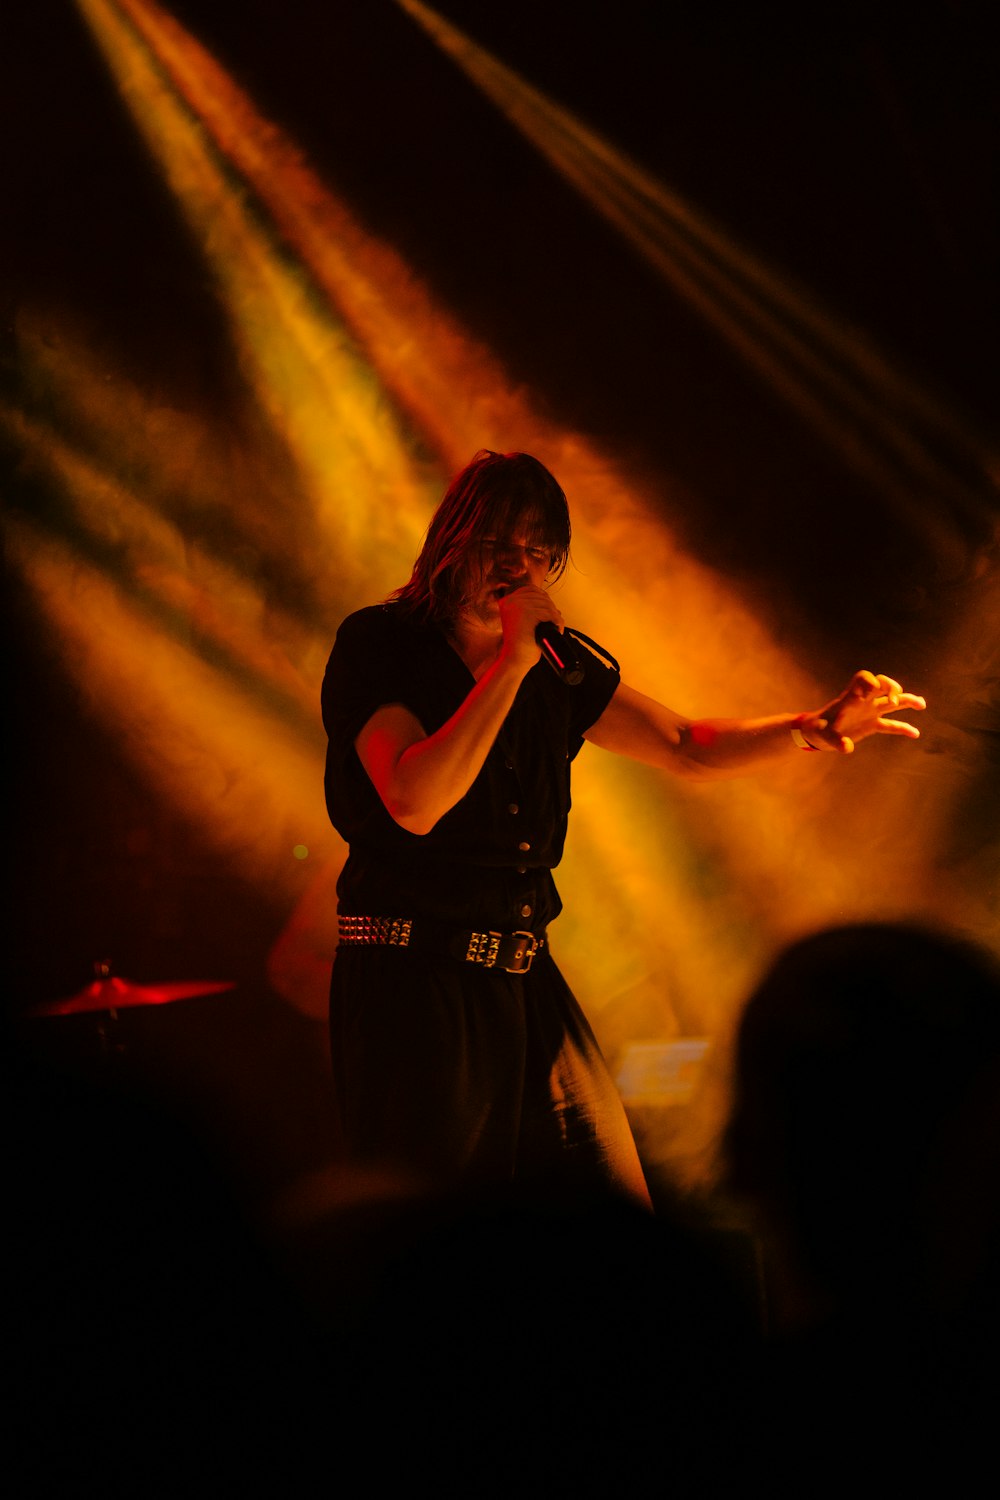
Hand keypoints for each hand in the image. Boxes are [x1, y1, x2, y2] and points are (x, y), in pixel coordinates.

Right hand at [498, 585, 562, 670]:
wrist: (515, 659)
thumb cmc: (519, 644)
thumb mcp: (519, 621)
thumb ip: (528, 609)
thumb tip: (550, 602)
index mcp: (507, 600)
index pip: (531, 589)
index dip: (544, 598)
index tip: (549, 610)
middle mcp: (511, 600)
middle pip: (541, 596)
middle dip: (551, 609)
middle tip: (554, 622)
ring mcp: (519, 605)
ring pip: (548, 605)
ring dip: (556, 617)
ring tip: (556, 627)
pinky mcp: (528, 613)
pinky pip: (551, 613)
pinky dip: (558, 622)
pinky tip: (557, 629)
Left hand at [799, 670, 925, 753]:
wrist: (818, 734)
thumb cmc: (819, 729)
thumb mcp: (824, 735)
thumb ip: (835, 740)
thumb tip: (846, 748)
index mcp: (851, 697)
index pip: (864, 678)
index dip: (872, 681)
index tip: (874, 690)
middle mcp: (863, 701)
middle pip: (883, 685)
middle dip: (892, 688)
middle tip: (894, 700)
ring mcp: (869, 712)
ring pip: (892, 702)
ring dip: (907, 700)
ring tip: (922, 704)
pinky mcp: (872, 724)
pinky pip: (891, 725)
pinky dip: (903, 728)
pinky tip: (915, 734)